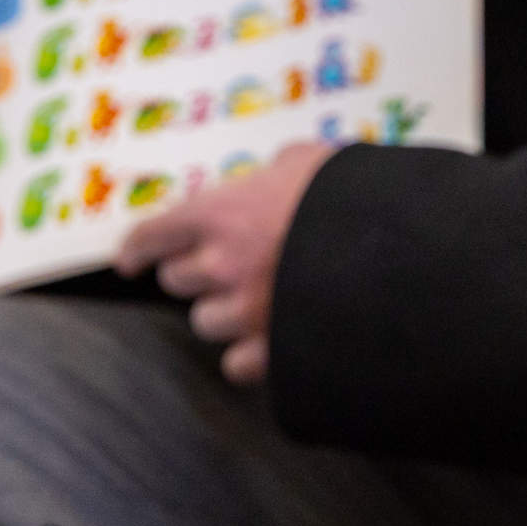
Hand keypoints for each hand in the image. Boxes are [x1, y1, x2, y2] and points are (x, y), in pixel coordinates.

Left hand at [114, 138, 337, 383]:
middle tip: (224, 262)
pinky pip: (237, 364)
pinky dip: (249, 354)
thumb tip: (277, 172)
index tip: (129, 258)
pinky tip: (267, 339)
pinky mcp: (273, 352)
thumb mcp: (311, 161)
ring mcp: (247, 313)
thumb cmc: (353, 199)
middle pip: (178, 280)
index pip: (153, 235)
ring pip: (206, 322)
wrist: (397, 250)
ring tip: (256, 297)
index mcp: (222, 214)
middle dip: (196, 270)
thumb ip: (278, 171)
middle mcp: (223, 266)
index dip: (137, 248)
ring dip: (224, 310)